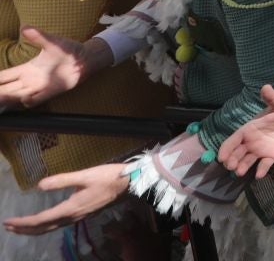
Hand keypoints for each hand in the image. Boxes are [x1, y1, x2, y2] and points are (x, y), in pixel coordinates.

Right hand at [0, 28, 101, 109]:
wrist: (85, 59)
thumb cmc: (67, 50)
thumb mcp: (52, 42)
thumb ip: (38, 36)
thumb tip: (24, 27)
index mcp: (26, 69)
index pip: (5, 76)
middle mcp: (30, 80)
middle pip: (7, 89)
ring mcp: (39, 87)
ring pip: (17, 96)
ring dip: (8, 98)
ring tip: (0, 97)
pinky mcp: (50, 92)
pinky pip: (36, 101)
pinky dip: (30, 101)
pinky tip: (26, 99)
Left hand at [3, 162, 130, 235]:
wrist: (130, 184)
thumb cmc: (109, 177)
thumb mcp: (85, 175)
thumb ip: (62, 180)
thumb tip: (39, 185)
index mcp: (71, 207)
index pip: (41, 219)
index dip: (23, 222)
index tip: (8, 222)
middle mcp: (73, 216)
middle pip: (44, 228)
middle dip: (25, 229)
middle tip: (8, 227)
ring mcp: (79, 216)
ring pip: (52, 227)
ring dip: (34, 229)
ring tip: (21, 227)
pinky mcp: (83, 214)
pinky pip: (59, 224)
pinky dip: (46, 225)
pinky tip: (46, 221)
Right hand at [217, 84, 273, 177]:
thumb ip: (272, 97)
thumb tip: (266, 87)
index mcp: (251, 128)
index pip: (235, 138)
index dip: (227, 147)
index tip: (221, 157)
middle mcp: (253, 140)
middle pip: (238, 151)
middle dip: (232, 159)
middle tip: (231, 167)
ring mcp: (261, 149)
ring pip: (248, 160)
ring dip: (242, 166)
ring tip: (240, 173)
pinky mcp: (272, 155)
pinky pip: (265, 164)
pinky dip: (262, 169)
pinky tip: (259, 175)